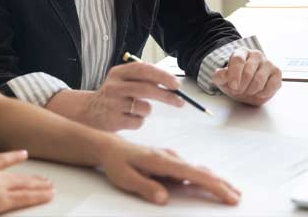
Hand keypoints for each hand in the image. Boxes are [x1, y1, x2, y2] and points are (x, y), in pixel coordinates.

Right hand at [0, 150, 53, 215]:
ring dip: (39, 186)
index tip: (23, 153)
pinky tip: (48, 195)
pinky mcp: (2, 199)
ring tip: (51, 187)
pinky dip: (39, 196)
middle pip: (17, 175)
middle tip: (45, 178)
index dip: (13, 156)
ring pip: (24, 185)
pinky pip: (25, 197)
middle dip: (31, 177)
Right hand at [80, 61, 184, 130]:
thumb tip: (170, 83)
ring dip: (147, 110)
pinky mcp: (114, 120)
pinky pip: (138, 122)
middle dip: (166, 95)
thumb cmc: (113, 95)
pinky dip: (139, 121)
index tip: (176, 84)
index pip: (143, 70)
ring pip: (144, 107)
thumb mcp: (122, 80)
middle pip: (145, 89)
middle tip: (179, 101)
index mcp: (118, 73)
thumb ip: (141, 79)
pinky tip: (129, 118)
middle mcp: (114, 86)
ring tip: (138, 110)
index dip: (162, 76)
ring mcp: (113, 103)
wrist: (89, 111)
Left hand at [101, 137, 240, 205]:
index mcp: (161, 161)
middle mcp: (169, 157)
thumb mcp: (125, 177)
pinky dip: (202, 176)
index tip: (230, 196)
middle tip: (238, 196)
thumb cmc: (116, 163)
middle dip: (220, 184)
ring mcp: (168, 158)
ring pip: (196, 169)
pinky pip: (188, 170)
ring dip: (213, 180)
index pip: (193, 174)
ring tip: (229, 190)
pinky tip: (207, 182)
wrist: (108, 147)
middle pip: (200, 171)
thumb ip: (144, 187)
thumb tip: (164, 198)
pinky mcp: (166, 161)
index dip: (213, 186)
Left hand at [211, 48, 281, 105]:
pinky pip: (271, 85)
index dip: (235, 74)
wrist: (246, 87)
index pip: (238, 60)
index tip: (232, 86)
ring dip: (251, 90)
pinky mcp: (277, 73)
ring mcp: (268, 63)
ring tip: (246, 92)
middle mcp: (256, 54)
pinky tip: (257, 93)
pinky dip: (263, 93)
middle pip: (248, 71)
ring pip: (259, 79)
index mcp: (241, 52)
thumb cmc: (234, 81)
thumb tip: (224, 74)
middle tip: (237, 91)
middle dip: (241, 86)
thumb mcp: (222, 79)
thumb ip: (220, 75)